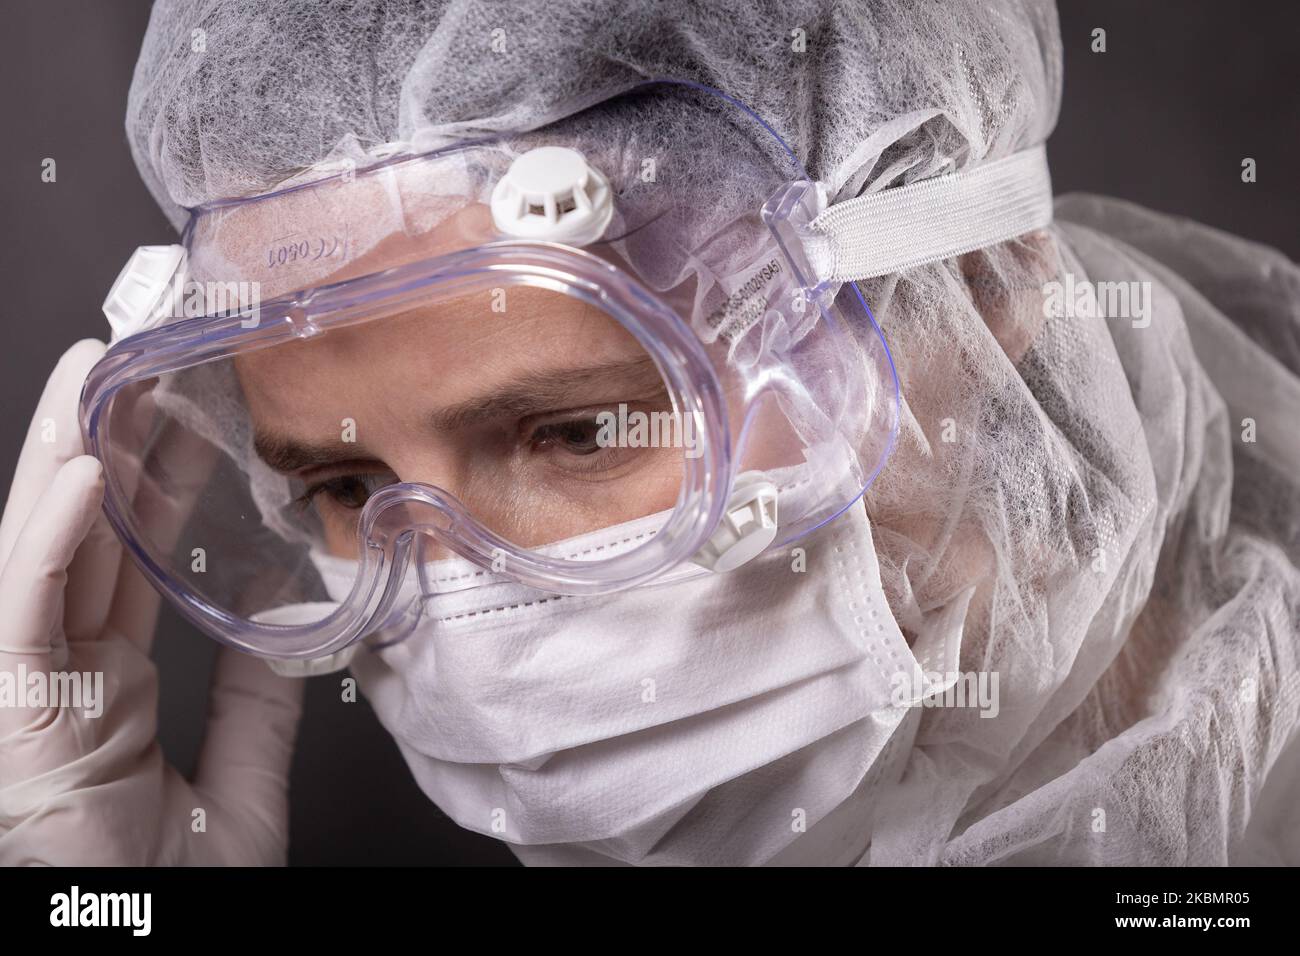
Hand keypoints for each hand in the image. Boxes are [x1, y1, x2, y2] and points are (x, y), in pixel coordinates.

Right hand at [0, 340, 303, 863]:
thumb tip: (276, 614)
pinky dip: (51, 538)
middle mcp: (59, 670)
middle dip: (104, 444)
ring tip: (95, 376)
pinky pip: (24, 607)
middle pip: (83, 534)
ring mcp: (26, 683)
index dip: (150, 481)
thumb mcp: (241, 775)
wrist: (140, 946)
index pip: (128, 555)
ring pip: (44, 548)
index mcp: (106, 682)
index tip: (180, 413)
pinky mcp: (11, 706)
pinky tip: (79, 474)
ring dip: (67, 458)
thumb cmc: (173, 889)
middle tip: (135, 360)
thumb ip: (256, 695)